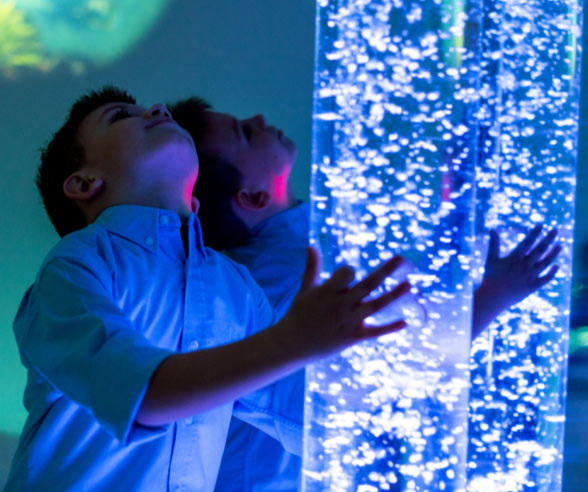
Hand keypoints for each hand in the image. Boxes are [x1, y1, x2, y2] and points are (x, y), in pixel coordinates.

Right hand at [279, 247, 410, 359]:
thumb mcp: (305, 289)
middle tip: (401, 259)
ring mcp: (347, 322)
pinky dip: (389, 328)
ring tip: (409, 284)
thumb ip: (312, 267)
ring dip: (393, 296)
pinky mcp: (351, 338)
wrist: (292, 344)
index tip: (345, 275)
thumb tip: (310, 245)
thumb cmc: (299, 313)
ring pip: (375, 306)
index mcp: (327, 292)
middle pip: (367, 285)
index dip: (348, 271)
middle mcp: (340, 305)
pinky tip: (405, 322)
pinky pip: (374, 332)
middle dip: (385, 271)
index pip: (347, 273)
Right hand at [472, 225, 560, 337]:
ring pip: (545, 262)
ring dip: (553, 253)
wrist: (493, 297)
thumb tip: (492, 229)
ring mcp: (530, 276)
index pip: (527, 242)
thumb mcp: (491, 259)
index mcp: (514, 258)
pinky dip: (552, 272)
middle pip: (539, 250)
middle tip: (555, 230)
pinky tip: (556, 266)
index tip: (541, 225)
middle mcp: (524, 266)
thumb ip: (493, 244)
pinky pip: (546, 278)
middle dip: (548, 239)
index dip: (534, 233)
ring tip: (560, 245)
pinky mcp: (533, 286)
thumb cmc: (490, 277)